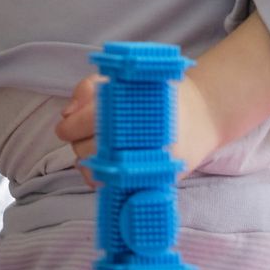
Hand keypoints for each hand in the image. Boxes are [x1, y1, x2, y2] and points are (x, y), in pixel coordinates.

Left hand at [57, 70, 230, 175]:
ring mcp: (149, 165)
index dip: (70, 125)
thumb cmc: (159, 94)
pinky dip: (105, 179)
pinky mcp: (155, 183)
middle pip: (85, 149)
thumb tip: (66, 115)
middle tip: (86, 134)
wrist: (203, 116)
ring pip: (96, 172)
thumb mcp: (124, 80)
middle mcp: (140, 139)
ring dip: (90, 161)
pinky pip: (115, 189)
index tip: (68, 125)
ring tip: (100, 150)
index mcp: (131, 109)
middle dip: (79, 141)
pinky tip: (110, 166)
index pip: (84, 123)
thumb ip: (89, 90)